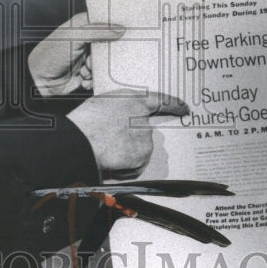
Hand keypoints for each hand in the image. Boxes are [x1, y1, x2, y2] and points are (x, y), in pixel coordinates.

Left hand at [28, 12, 124, 96]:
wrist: (38, 80)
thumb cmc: (52, 54)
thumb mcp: (75, 37)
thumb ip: (98, 31)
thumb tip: (121, 29)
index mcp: (83, 26)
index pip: (105, 22)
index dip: (115, 27)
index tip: (128, 31)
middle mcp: (86, 41)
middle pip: (108, 45)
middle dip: (107, 54)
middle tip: (100, 58)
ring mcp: (86, 57)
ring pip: (104, 63)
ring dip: (96, 68)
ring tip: (86, 69)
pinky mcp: (85, 73)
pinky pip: (98, 77)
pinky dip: (93, 79)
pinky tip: (84, 79)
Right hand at [67, 91, 187, 176]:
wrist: (82, 139)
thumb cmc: (84, 122)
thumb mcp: (100, 107)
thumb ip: (116, 112)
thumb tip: (118, 125)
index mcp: (131, 99)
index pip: (159, 100)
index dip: (173, 105)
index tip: (184, 108)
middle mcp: (143, 116)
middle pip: (144, 131)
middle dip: (133, 139)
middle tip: (113, 143)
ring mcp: (145, 136)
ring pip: (140, 150)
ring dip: (127, 154)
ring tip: (106, 152)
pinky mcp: (143, 153)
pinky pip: (137, 165)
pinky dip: (126, 168)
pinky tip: (112, 163)